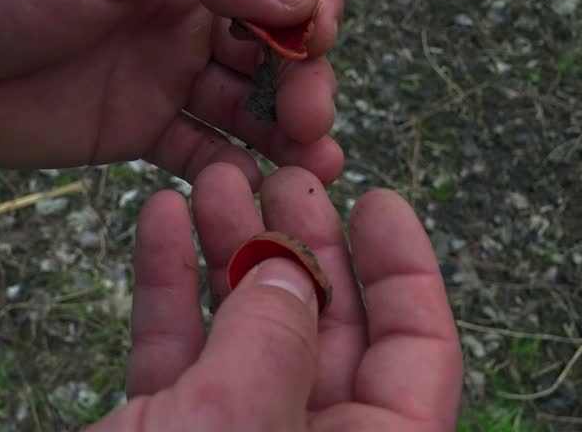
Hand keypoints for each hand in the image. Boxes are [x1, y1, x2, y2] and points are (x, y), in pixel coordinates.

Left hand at [0, 0, 343, 187]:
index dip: (309, 8)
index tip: (312, 44)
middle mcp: (185, 8)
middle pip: (276, 47)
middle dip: (304, 83)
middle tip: (309, 122)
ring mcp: (164, 69)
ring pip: (247, 103)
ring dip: (286, 133)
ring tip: (313, 166)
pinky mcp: (139, 125)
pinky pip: (200, 148)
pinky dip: (231, 168)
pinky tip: (253, 189)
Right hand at [86, 164, 463, 430]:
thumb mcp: (235, 427)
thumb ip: (274, 345)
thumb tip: (293, 275)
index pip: (421, 353)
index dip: (406, 271)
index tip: (377, 201)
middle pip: (325, 326)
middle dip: (302, 242)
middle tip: (280, 176)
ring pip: (245, 331)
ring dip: (229, 251)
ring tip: (214, 179)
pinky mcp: (162, 431)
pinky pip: (176, 350)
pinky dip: (169, 286)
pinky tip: (160, 218)